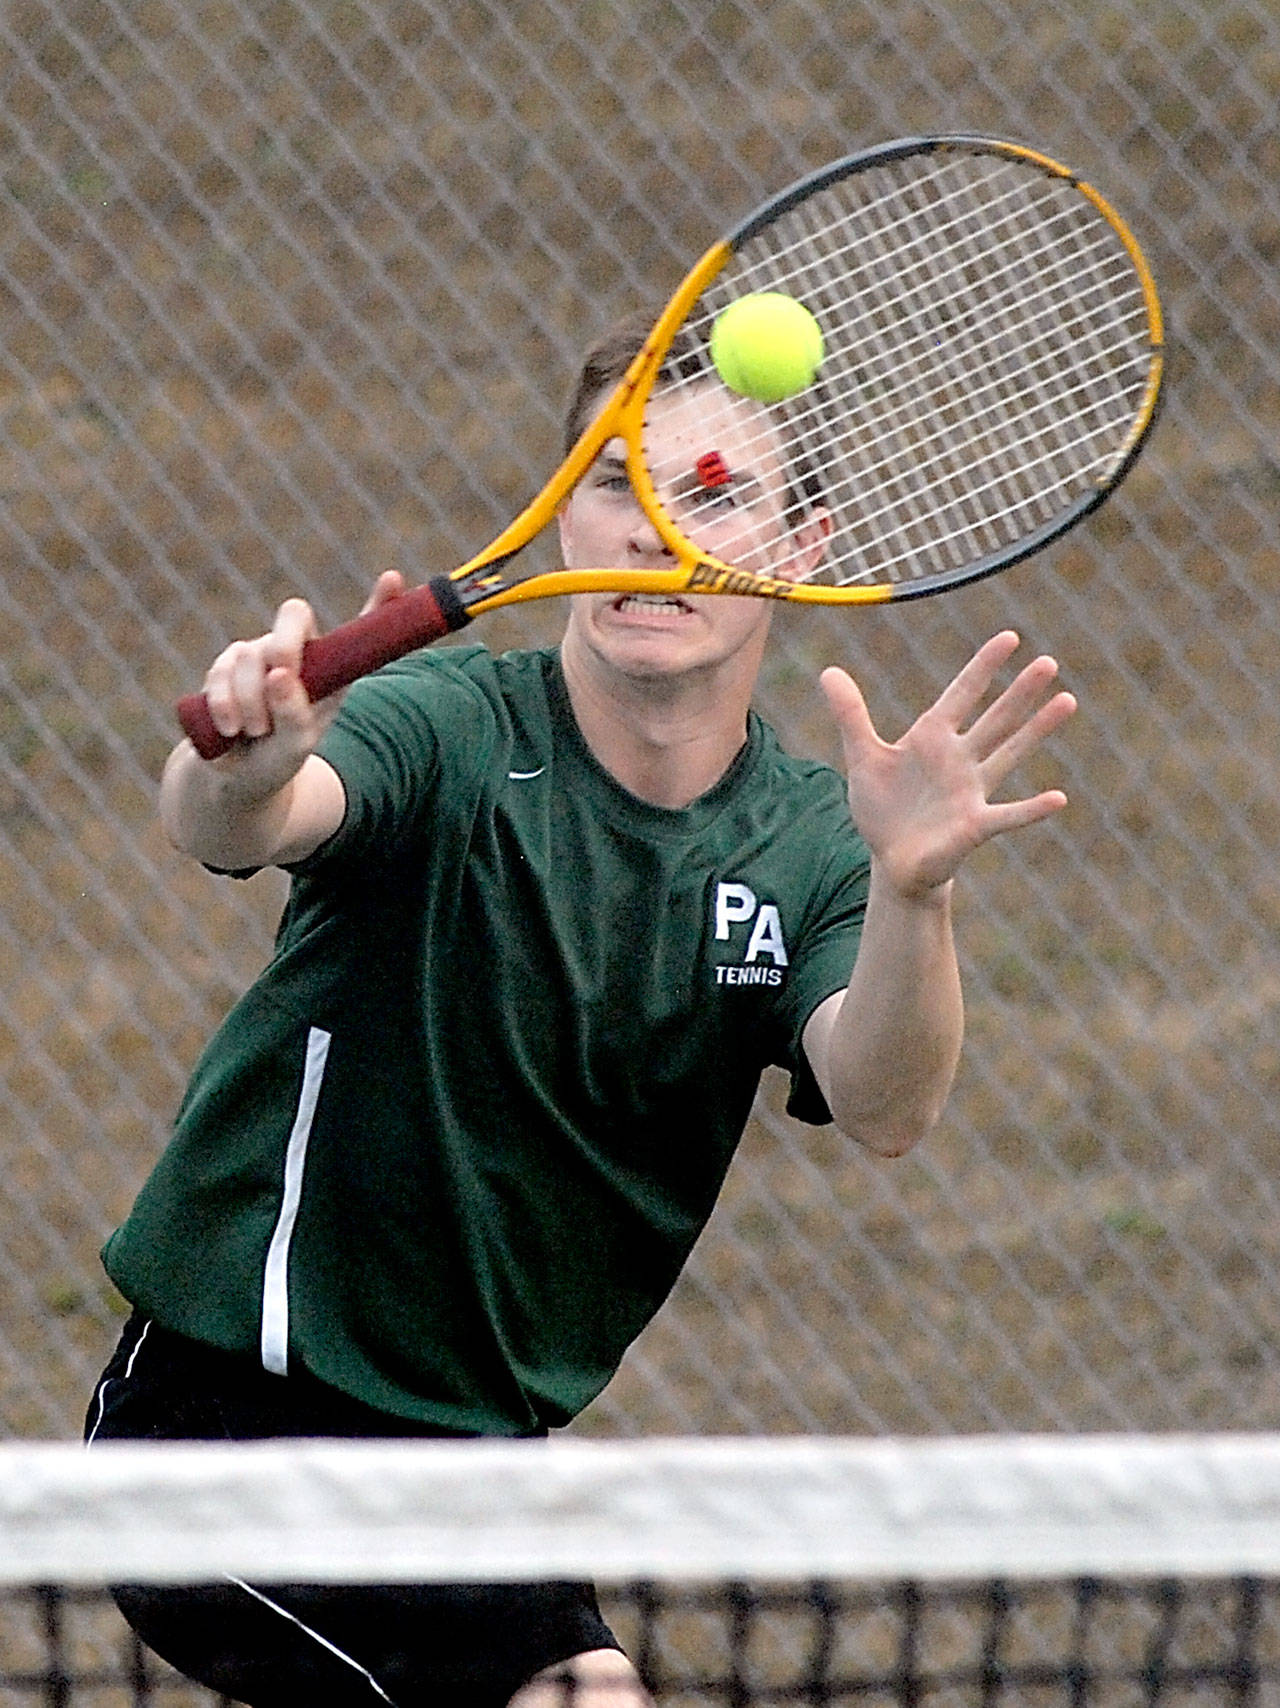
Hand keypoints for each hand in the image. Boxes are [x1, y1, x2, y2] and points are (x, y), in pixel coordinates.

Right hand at [198, 571, 404, 794]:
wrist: (239, 778)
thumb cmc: (281, 756)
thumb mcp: (298, 743)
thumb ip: (295, 714)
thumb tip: (279, 674)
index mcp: (329, 664)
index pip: (359, 627)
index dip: (380, 601)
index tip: (393, 579)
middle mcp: (295, 650)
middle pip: (294, 613)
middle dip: (285, 644)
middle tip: (281, 675)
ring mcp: (257, 654)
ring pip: (249, 652)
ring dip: (253, 700)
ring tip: (259, 732)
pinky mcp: (222, 668)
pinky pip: (219, 673)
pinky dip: (225, 705)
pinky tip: (232, 730)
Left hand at [821, 630, 1076, 898]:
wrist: (891, 862)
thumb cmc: (882, 809)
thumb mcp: (863, 757)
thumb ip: (851, 715)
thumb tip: (827, 671)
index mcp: (933, 738)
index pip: (963, 694)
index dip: (983, 666)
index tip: (1010, 637)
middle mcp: (960, 758)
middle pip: (996, 718)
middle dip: (1020, 691)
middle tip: (1049, 662)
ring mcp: (971, 791)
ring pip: (1010, 753)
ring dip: (1037, 729)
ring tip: (1068, 700)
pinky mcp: (974, 825)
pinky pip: (1008, 815)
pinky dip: (1032, 808)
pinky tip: (1058, 798)